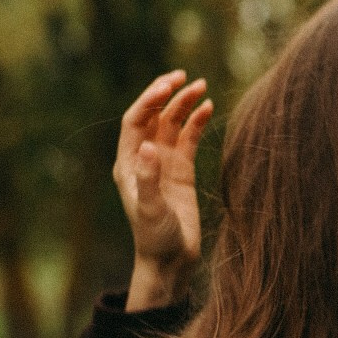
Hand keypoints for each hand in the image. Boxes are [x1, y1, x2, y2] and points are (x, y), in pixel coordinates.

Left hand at [112, 70, 212, 309]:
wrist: (171, 260)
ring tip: (202, 87)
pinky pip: (189, 139)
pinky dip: (197, 123)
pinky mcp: (182, 171)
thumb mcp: (150, 209)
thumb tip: (149, 145)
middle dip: (166, 95)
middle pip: (154, 116)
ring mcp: (164, 163)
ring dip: (184, 105)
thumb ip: (148, 177)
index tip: (168, 87)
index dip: (149, 101)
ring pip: (173, 124)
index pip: (136, 121)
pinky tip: (208, 109)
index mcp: (129, 163)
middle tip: (183, 77)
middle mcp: (144, 158)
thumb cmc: (155, 237)